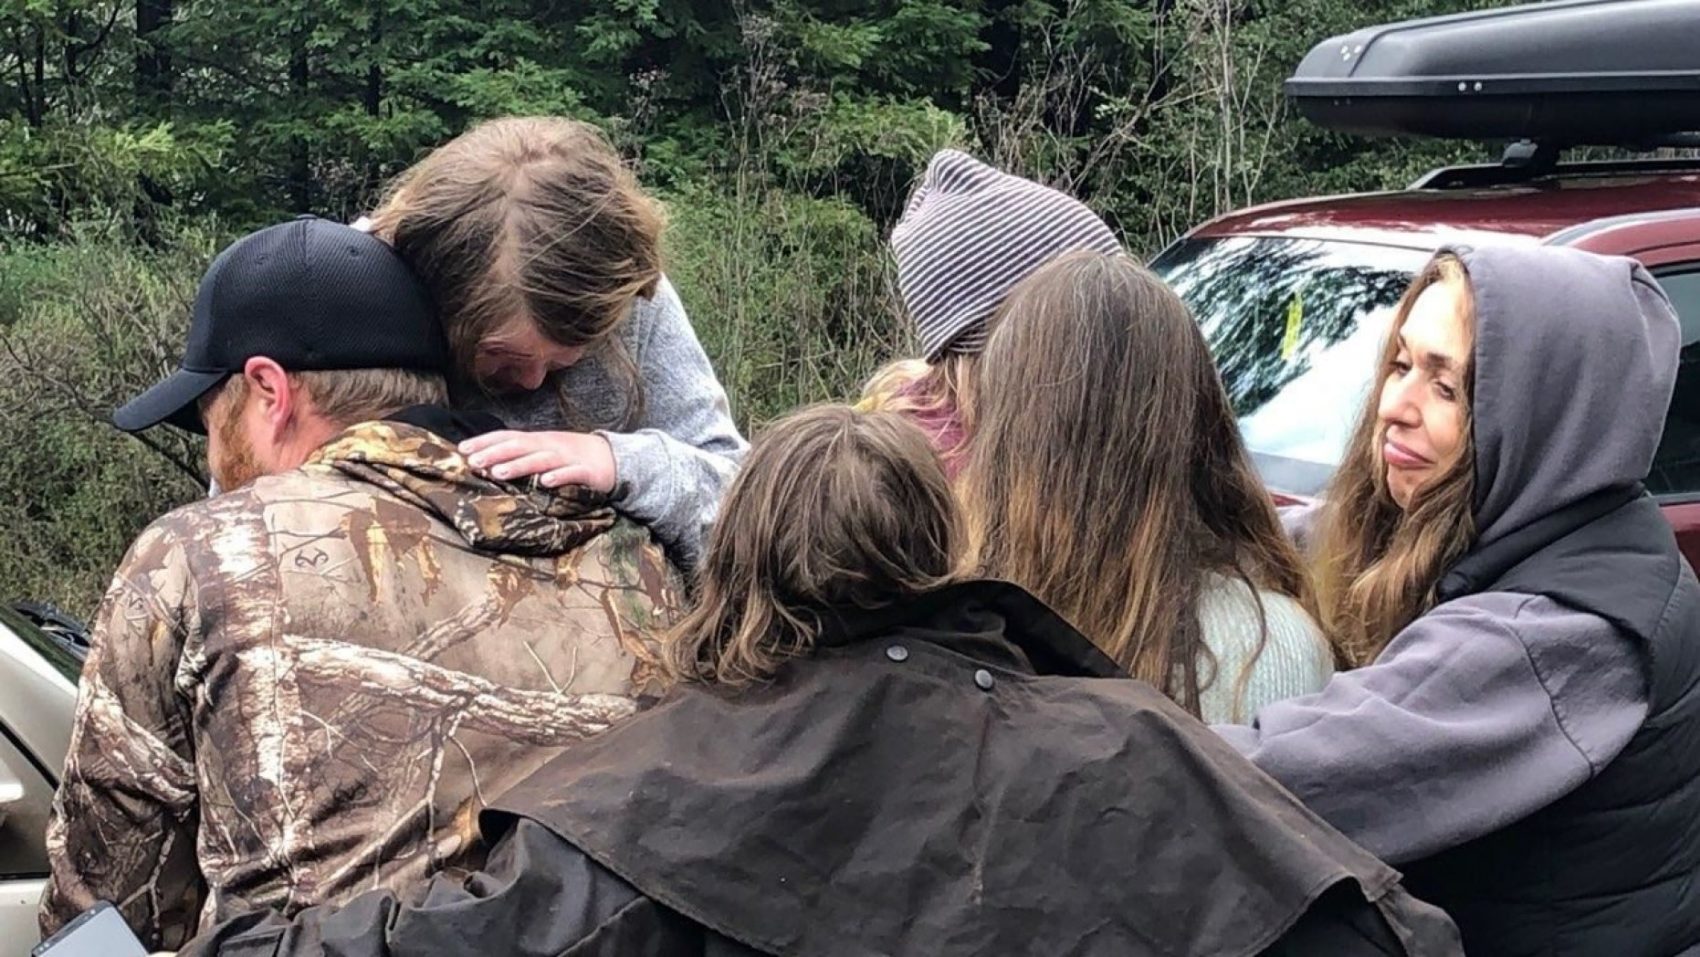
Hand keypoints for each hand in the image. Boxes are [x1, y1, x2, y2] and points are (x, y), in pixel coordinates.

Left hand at [460, 430, 617, 492]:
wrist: (613, 458)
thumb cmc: (572, 457)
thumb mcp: (544, 451)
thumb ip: (520, 455)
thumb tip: (487, 462)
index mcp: (538, 440)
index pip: (507, 437)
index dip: (485, 442)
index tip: (462, 449)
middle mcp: (550, 445)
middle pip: (520, 446)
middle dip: (495, 453)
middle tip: (472, 462)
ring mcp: (568, 457)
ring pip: (541, 460)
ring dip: (519, 465)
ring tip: (497, 473)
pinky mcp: (587, 472)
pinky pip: (571, 474)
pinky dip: (559, 477)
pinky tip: (545, 483)